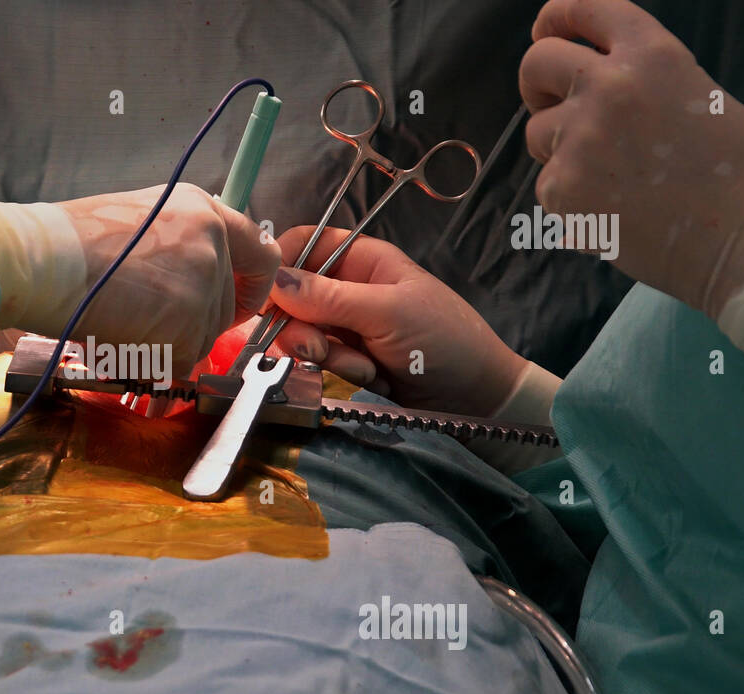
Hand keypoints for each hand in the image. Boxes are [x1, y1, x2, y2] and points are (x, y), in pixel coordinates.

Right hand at [57, 183, 279, 374]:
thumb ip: (181, 246)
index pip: (260, 253)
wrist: (48, 260)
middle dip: (190, 325)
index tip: (238, 305)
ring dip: (168, 343)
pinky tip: (124, 335)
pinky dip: (154, 360)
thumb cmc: (75, 244)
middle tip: (144, 319)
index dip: (252, 288)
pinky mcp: (189, 321)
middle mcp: (212, 241)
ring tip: (125, 320)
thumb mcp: (143, 221)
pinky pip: (182, 360)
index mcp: (202, 210)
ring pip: (203, 338)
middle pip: (223, 308)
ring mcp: (204, 281)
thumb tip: (193, 284)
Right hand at [268, 226, 529, 416]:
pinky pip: (320, 360)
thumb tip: (274, 282)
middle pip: (293, 295)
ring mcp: (348, 324)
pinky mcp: (349, 357)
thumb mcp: (387, 312)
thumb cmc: (445, 341)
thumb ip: (328, 298)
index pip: (303, 244)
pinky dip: (341, 371)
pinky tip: (374, 378)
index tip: (267, 300)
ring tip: (367, 367)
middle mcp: (349, 286)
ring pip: (303, 332)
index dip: (280, 267)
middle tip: (321, 348)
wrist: (476, 399)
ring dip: (327, 355)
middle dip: (304, 327)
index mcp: (362, 259)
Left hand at [520, 0, 743, 317]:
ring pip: (537, 131)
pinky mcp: (561, 187)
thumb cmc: (729, 171)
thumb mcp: (693, 93)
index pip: (586, 8)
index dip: (556, 18)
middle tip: (550, 104)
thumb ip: (639, 77)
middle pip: (537, 63)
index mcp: (653, 55)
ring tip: (612, 173)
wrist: (740, 238)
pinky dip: (569, 198)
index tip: (546, 30)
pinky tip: (613, 208)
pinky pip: (547, 184)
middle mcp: (610, 86)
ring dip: (558, 149)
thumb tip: (582, 79)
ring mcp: (581, 138)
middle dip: (536, 83)